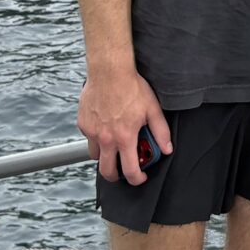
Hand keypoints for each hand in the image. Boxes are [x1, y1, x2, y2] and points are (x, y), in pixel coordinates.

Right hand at [78, 60, 171, 184]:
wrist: (109, 71)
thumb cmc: (131, 87)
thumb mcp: (152, 109)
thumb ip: (160, 132)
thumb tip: (167, 148)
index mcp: (124, 138)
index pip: (130, 170)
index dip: (137, 179)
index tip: (140, 177)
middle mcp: (106, 138)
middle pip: (106, 171)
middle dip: (115, 177)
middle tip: (122, 172)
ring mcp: (92, 132)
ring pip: (95, 155)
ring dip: (105, 156)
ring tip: (114, 146)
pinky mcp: (83, 123)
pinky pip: (89, 138)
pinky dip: (96, 138)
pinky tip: (105, 126)